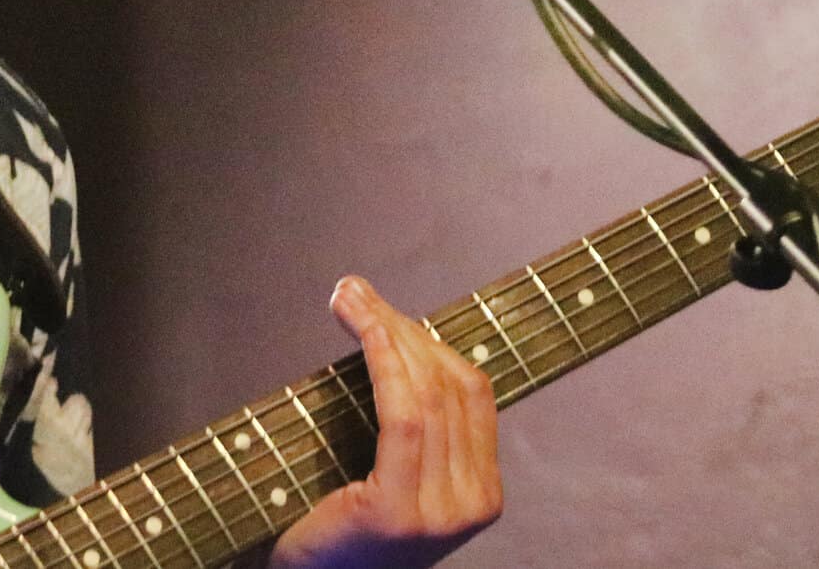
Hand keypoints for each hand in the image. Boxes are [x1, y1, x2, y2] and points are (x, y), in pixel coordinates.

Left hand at [267, 276, 501, 568]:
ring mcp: (441, 513)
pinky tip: (364, 332)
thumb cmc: (336, 526)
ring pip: (428, 393)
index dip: (430, 339)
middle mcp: (474, 505)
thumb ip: (409, 423)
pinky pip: (403, 416)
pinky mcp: (398, 512)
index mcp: (482, 493)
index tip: (383, 309)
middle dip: (402, 327)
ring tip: (347, 298)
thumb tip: (393, 331)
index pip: (472, 392)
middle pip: (450, 385)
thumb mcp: (389, 472)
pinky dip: (384, 362)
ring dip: (385, 332)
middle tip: (352, 292)